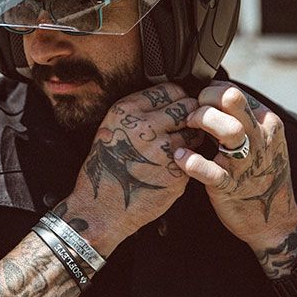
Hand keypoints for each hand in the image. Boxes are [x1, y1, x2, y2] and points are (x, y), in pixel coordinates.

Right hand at [60, 83, 203, 253]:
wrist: (102, 207)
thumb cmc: (105, 168)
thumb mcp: (110, 128)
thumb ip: (137, 111)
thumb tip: (168, 99)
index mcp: (126, 111)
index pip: (169, 89)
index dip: (178, 97)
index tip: (177, 106)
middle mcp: (144, 126)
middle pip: (186, 106)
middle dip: (189, 114)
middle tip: (184, 125)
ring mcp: (162, 149)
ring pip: (195, 130)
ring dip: (192, 135)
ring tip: (178, 145)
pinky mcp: (175, 170)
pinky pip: (194, 154)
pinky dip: (190, 157)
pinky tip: (175, 162)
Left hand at [174, 81, 296, 249]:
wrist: (274, 221)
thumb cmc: (260, 174)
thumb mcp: (261, 140)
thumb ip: (241, 118)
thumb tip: (211, 94)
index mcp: (267, 123)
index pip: (235, 92)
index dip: (210, 92)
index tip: (198, 101)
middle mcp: (260, 139)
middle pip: (233, 99)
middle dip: (205, 98)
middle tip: (192, 111)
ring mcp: (247, 163)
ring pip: (229, 130)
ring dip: (202, 121)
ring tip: (188, 127)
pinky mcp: (231, 186)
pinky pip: (211, 170)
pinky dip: (191, 161)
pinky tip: (180, 157)